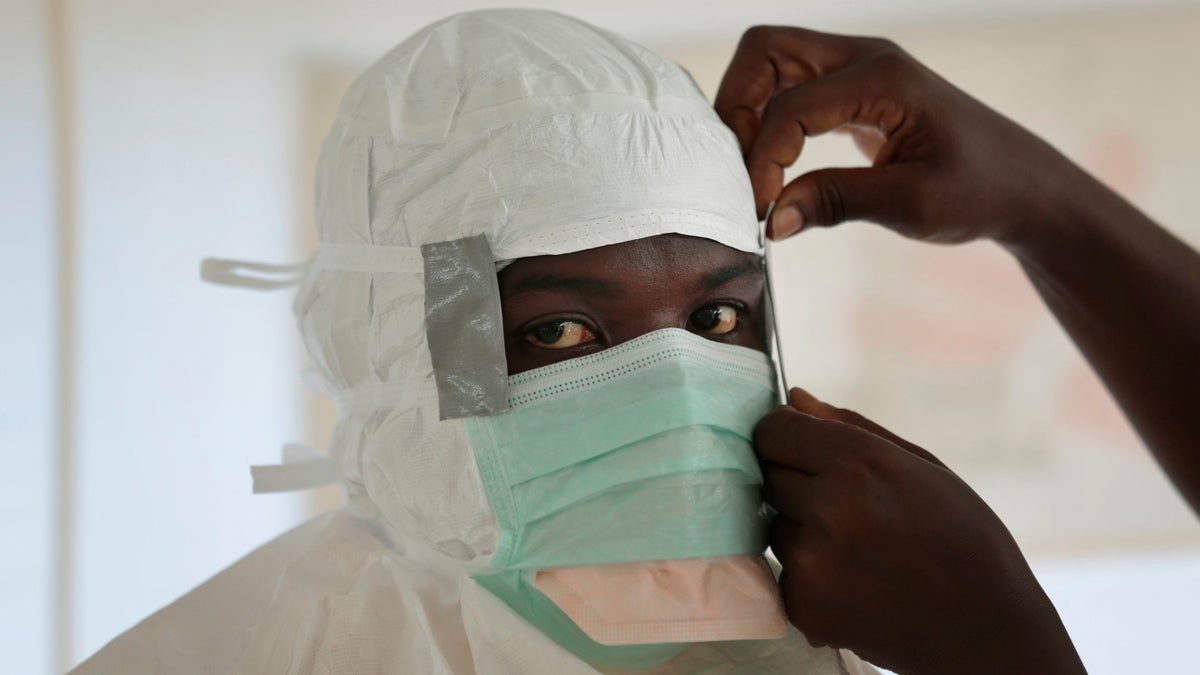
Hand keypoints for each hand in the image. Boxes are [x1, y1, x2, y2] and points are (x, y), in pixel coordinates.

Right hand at [715, 26, 1088, 247]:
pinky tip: (774, 166)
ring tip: (752, 168)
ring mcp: (858, 68)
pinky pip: (791, 85)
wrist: (1022, 185)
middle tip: (738, 168)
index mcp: (882, 78)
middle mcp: (865, 58)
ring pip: (772, 60)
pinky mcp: (854, 90)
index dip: (763, 160)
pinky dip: (769, 119)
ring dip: (748, 109)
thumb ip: (836, 202)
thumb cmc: (980, 190)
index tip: (760, 211)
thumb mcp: (911, 205)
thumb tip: (772, 218)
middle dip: (737, 106)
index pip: (790, 107)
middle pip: (765, 49)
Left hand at [754, 387, 1085, 674]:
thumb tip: (794, 399)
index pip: (772, 432)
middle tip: (847, 508)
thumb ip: (848, 427)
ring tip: (859, 550)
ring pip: (776, 527)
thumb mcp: (921, 467)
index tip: (799, 447)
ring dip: (803, 533)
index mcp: (857, 461)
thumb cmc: (964, 538)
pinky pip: (784, 575)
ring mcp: (813, 560)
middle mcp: (829, 506)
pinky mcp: (804, 606)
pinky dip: (809, 578)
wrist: (988, 630)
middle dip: (797, 485)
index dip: (783, 437)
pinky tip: (856, 583)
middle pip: (769, 477)